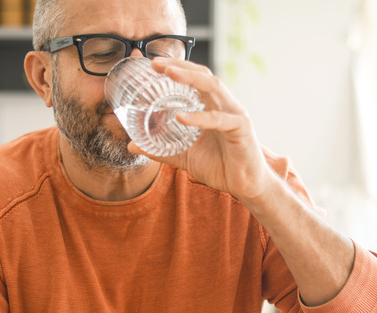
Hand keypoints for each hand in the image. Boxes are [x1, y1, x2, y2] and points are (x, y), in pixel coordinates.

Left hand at [128, 57, 277, 202]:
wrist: (245, 186)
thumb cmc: (220, 166)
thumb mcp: (184, 157)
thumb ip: (160, 150)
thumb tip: (131, 145)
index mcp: (211, 106)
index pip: (192, 79)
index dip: (173, 68)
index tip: (149, 63)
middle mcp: (223, 104)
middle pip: (202, 75)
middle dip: (179, 66)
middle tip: (155, 63)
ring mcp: (234, 114)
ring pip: (213, 87)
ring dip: (190, 77)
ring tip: (169, 73)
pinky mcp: (241, 129)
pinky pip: (219, 119)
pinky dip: (199, 117)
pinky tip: (181, 116)